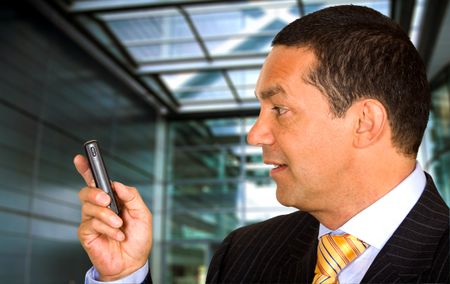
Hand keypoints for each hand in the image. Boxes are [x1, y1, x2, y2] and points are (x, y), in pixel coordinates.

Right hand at [74, 154, 151, 280]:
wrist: (133, 262)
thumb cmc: (138, 239)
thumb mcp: (143, 214)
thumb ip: (132, 197)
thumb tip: (118, 184)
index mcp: (112, 199)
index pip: (96, 181)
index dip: (86, 168)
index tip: (80, 158)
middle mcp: (99, 207)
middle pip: (87, 191)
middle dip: (95, 192)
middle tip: (107, 200)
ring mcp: (91, 220)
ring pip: (89, 207)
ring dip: (107, 216)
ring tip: (119, 225)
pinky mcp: (86, 233)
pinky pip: (92, 224)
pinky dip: (107, 229)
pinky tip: (117, 235)